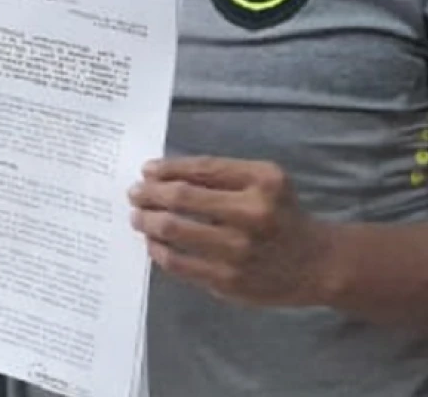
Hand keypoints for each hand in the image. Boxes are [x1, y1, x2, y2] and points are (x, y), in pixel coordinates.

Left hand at [129, 157, 332, 306]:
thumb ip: (218, 173)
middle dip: (148, 193)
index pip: (200, 169)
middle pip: (181, 198)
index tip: (146, 171)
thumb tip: (157, 173)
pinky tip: (153, 243)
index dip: (166, 169)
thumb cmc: (281, 214)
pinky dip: (158, 250)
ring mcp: (239, 252)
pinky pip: (179, 263)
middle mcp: (252, 215)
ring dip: (146, 221)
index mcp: (262, 182)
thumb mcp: (264, 181)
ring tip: (137, 217)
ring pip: (173, 231)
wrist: (317, 263)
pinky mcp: (228, 281)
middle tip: (133, 193)